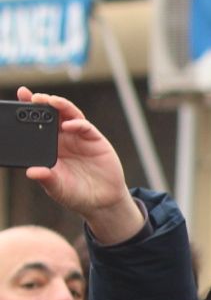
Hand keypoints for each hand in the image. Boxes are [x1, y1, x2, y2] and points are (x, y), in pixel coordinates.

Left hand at [15, 88, 143, 245]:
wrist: (102, 202)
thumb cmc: (76, 194)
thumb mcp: (57, 189)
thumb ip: (46, 179)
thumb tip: (31, 172)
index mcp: (49, 147)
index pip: (36, 124)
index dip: (28, 111)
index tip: (19, 98)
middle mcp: (63, 138)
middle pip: (51, 114)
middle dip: (41, 103)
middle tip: (32, 97)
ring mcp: (79, 137)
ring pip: (68, 115)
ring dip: (60, 106)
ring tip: (50, 101)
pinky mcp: (95, 140)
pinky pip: (85, 126)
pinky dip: (77, 123)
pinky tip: (68, 125)